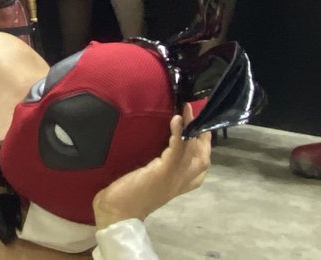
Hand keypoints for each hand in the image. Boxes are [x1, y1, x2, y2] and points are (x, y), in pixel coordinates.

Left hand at [92, 105, 211, 227]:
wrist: (117, 212)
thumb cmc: (128, 195)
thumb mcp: (150, 177)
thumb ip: (160, 165)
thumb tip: (162, 147)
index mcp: (180, 184)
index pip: (201, 165)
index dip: (204, 145)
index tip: (201, 127)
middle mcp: (182, 182)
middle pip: (203, 157)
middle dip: (202, 133)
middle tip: (194, 112)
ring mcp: (175, 179)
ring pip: (192, 150)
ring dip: (190, 126)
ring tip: (186, 109)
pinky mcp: (163, 173)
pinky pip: (177, 151)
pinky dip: (178, 134)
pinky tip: (176, 119)